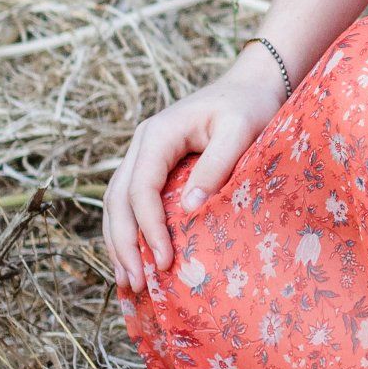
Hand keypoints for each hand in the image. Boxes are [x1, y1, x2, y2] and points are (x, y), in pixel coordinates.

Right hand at [101, 47, 287, 294]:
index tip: (164, 261)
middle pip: (118, 200)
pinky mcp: (154, 167)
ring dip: (119, 243)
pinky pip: (131, 202)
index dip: (148, 228)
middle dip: (124, 244)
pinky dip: (129, 231)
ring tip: (129, 282)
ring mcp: (144, 156)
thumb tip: (189, 208)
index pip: (140, 189)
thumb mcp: (240, 131)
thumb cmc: (250, 106)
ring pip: (116, 204)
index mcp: (158, 135)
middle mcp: (142, 145)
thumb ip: (216, 166)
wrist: (251, 85)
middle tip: (137, 283)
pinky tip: (135, 259)